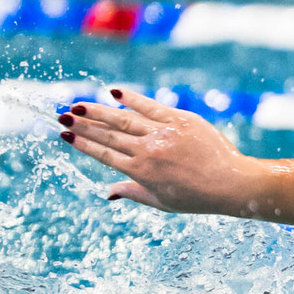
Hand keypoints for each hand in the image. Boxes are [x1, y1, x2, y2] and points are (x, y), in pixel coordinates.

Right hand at [60, 88, 266, 213]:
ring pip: (124, 118)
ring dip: (98, 111)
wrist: (232, 183)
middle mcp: (148, 151)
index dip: (83, 144)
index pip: (104, 154)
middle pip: (108, 134)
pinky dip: (132, 98)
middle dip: (82, 125)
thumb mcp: (162, 201)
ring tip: (78, 105)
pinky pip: (152, 106)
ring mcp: (164, 134)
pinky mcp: (181, 120)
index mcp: (141, 172)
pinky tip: (114, 91)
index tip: (65, 135)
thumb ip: (133, 192)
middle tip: (61, 115)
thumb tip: (107, 192)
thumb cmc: (198, 197)